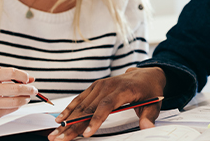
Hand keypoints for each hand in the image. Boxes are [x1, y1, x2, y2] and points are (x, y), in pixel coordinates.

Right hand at [0, 68, 36, 119]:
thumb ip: (12, 76)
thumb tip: (31, 79)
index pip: (11, 73)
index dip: (23, 76)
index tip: (27, 79)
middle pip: (15, 89)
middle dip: (29, 89)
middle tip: (33, 90)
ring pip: (15, 101)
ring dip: (25, 99)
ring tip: (27, 97)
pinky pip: (10, 110)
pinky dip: (18, 106)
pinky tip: (18, 102)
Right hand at [48, 67, 165, 140]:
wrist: (146, 74)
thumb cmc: (149, 90)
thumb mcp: (154, 103)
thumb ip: (149, 116)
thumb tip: (147, 127)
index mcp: (123, 89)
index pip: (107, 105)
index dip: (96, 119)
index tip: (87, 133)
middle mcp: (109, 86)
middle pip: (89, 108)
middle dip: (73, 125)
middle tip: (60, 139)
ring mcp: (100, 85)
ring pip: (81, 105)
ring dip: (66, 120)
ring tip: (55, 134)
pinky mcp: (95, 87)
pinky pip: (80, 99)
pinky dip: (69, 110)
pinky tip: (59, 120)